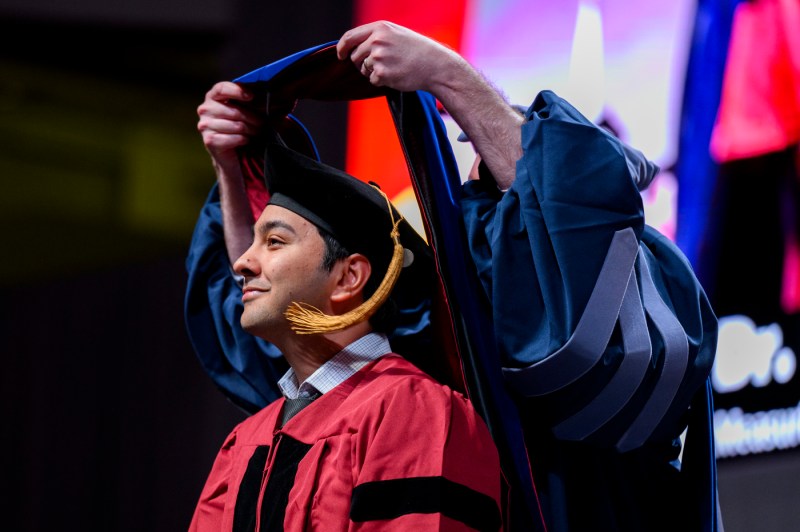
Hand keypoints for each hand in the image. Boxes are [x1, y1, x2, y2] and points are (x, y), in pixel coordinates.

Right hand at [196, 81, 262, 170]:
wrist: (232, 154)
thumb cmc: (242, 127)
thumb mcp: (247, 110)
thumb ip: (252, 101)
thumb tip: (275, 95)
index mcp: (213, 97)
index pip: (221, 88)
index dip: (237, 91)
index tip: (251, 97)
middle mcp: (205, 109)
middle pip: (234, 111)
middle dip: (253, 118)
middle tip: (261, 124)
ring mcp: (205, 125)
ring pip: (237, 126)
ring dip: (251, 130)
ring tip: (255, 132)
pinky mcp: (209, 141)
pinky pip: (235, 138)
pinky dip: (245, 140)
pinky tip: (246, 141)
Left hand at [336, 20, 463, 92]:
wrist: (435, 65)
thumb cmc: (417, 50)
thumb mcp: (396, 34)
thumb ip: (376, 36)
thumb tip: (355, 48)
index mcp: (380, 27)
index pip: (350, 37)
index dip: (342, 47)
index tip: (341, 55)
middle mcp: (377, 40)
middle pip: (355, 56)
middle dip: (361, 63)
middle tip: (379, 66)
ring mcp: (379, 57)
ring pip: (363, 69)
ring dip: (373, 72)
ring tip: (393, 68)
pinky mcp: (382, 73)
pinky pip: (372, 80)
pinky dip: (381, 81)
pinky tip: (396, 75)